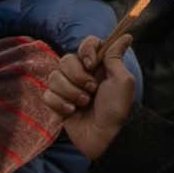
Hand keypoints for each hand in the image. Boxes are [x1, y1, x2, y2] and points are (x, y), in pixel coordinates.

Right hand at [45, 45, 138, 159]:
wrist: (106, 137)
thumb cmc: (117, 109)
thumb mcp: (123, 81)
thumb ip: (116, 57)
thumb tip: (126, 35)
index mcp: (98, 66)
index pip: (86, 44)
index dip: (86, 51)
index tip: (92, 64)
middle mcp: (82, 74)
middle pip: (66, 59)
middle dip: (77, 76)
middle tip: (91, 90)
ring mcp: (68, 88)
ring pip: (54, 77)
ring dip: (70, 92)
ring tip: (83, 104)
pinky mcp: (57, 103)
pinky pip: (47, 94)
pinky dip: (59, 103)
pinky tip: (71, 112)